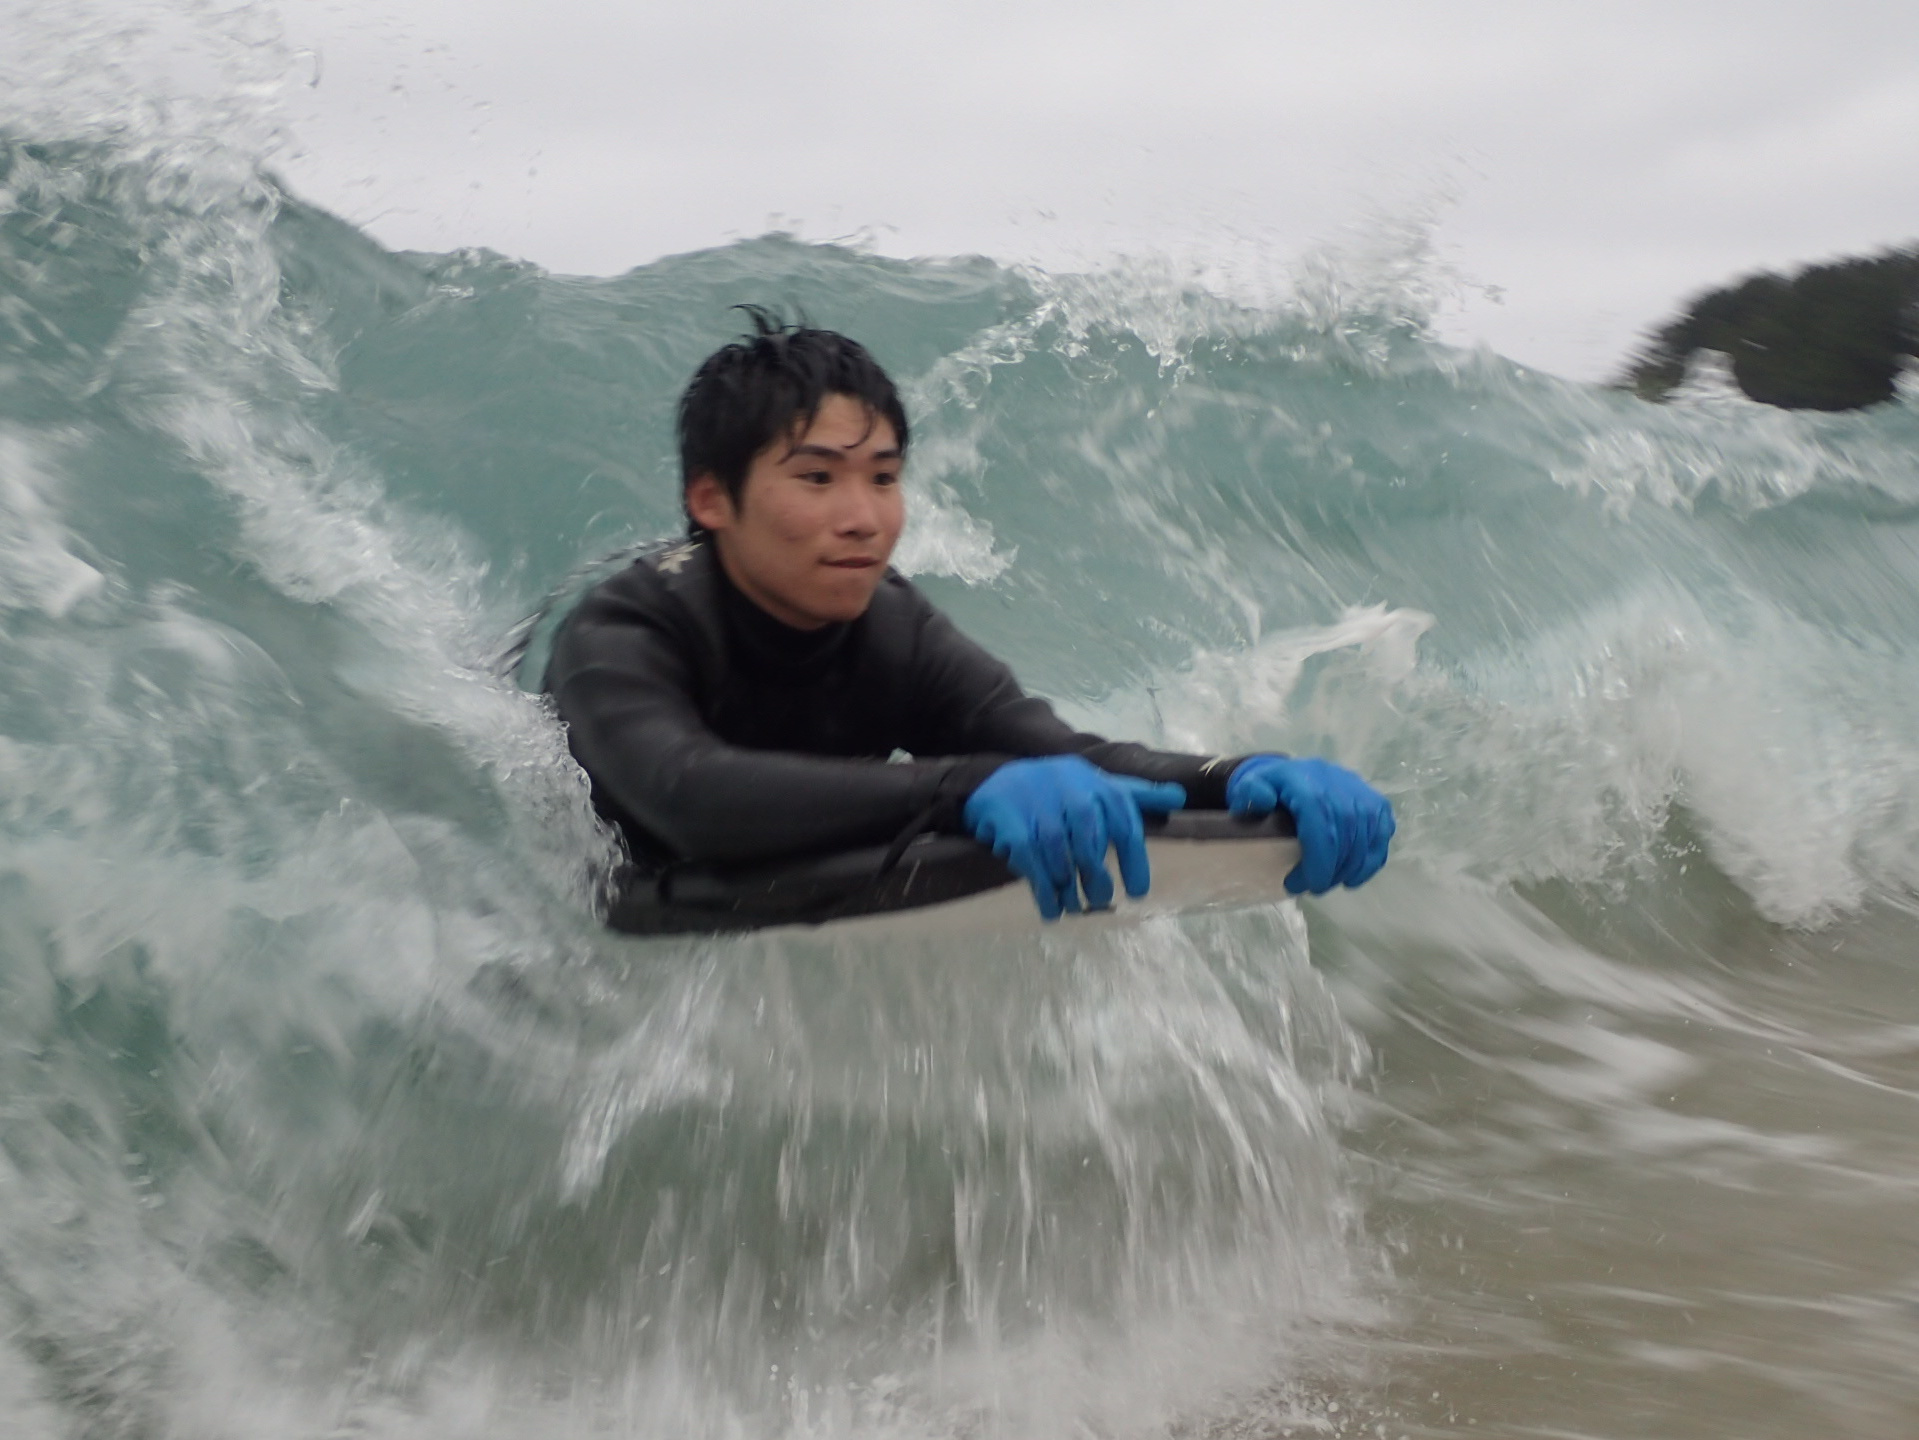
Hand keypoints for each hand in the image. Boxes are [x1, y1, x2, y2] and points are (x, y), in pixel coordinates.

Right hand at [963, 756, 1186, 919]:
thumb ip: (1137, 795)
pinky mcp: (1008, 818)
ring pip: (1056, 848)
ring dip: (1067, 884)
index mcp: (1095, 781)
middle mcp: (1067, 785)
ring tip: (1074, 908)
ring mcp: (1035, 801)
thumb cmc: (1062, 791)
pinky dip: (1041, 886)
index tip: (1138, 893)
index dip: (1133, 858)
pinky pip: (1027, 856)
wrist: (1003, 781)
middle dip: (1095, 872)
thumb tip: (1179, 798)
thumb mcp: (1099, 787)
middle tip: (1101, 901)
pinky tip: (1050, 908)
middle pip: (1087, 834)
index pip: (1121, 819)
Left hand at [1227, 755, 1392, 893]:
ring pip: (1367, 834)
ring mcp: (1361, 791)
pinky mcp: (1376, 802)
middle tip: (1314, 888)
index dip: (1316, 860)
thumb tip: (1263, 802)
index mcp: (1307, 783)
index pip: (1320, 823)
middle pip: (1345, 832)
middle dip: (1332, 868)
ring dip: (1352, 867)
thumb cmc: (1269, 790)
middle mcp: (1339, 783)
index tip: (1299, 884)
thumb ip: (1249, 794)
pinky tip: (1354, 876)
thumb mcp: (1248, 788)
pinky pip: (1382, 833)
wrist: (1292, 775)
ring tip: (1331, 883)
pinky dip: (1371, 859)